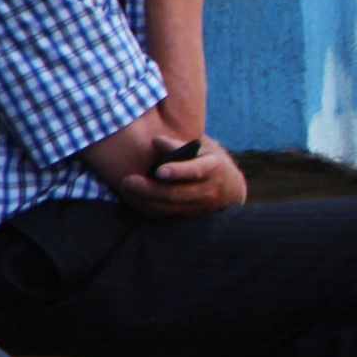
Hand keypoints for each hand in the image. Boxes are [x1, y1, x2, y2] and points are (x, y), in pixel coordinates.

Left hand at [118, 139, 246, 217]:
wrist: (231, 189)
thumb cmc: (212, 161)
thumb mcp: (204, 148)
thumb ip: (181, 145)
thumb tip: (156, 141)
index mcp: (214, 168)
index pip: (196, 171)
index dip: (178, 171)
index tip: (159, 170)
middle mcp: (208, 190)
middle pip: (176, 193)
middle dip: (150, 189)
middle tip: (128, 181)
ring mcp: (198, 206)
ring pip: (168, 207)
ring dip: (144, 199)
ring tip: (126, 188)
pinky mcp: (188, 215)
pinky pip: (165, 214)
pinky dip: (148, 207)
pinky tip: (133, 197)